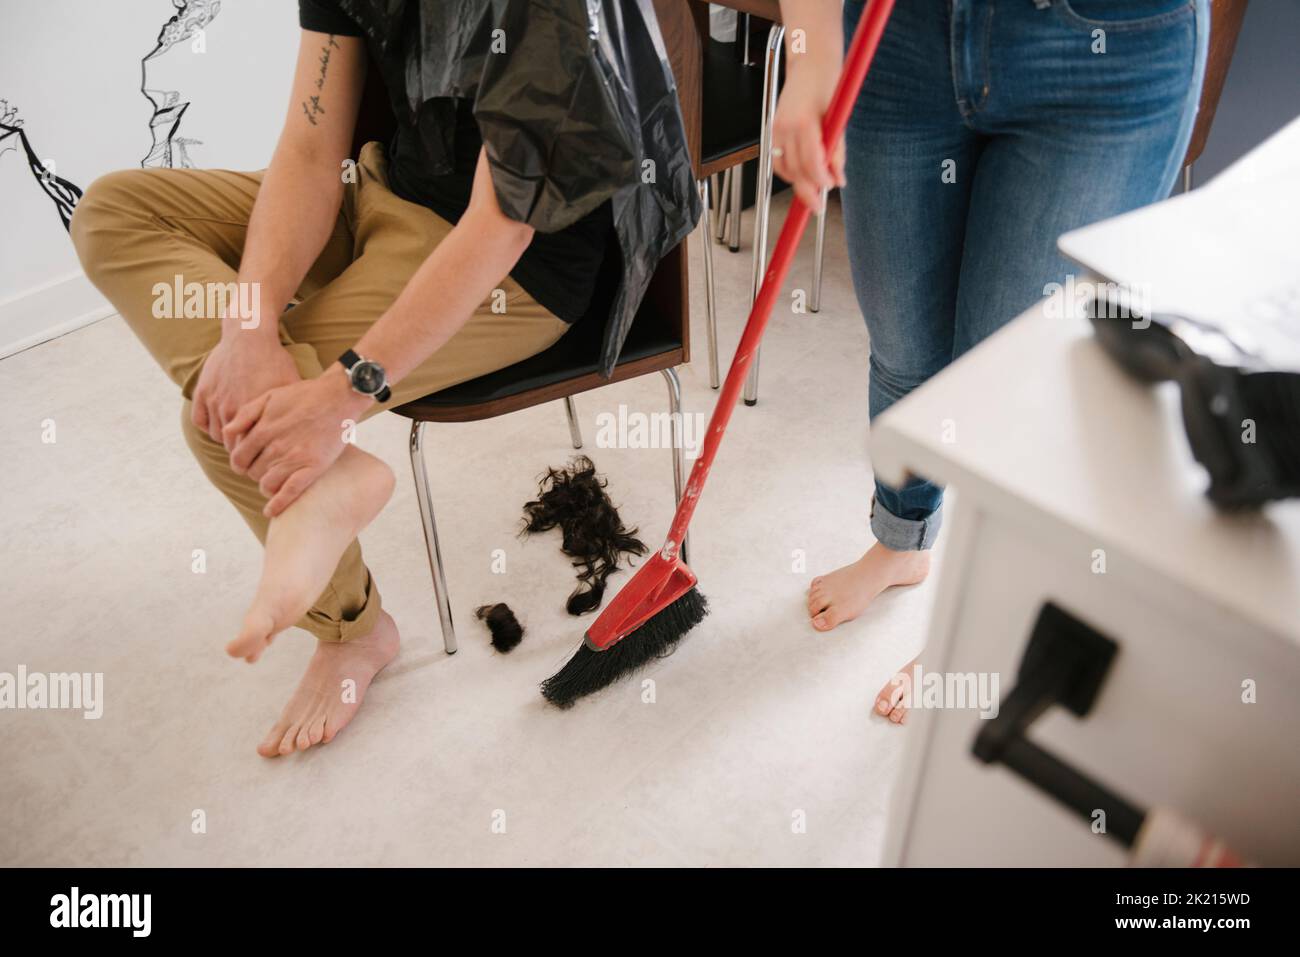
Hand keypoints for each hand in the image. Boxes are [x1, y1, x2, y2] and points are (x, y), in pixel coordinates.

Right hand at [192, 334, 300, 447]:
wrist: (248, 335)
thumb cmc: (274, 360)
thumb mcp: (290, 385)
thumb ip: (294, 411)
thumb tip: (309, 430)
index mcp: (254, 414)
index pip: (252, 449)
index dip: (258, 455)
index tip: (264, 454)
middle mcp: (231, 411)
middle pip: (233, 447)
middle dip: (242, 451)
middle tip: (251, 450)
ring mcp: (214, 401)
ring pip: (216, 435)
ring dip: (226, 438)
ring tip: (239, 436)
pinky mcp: (202, 392)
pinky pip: (199, 420)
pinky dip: (208, 424)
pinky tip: (221, 423)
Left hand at [222, 365, 369, 516]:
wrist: (338, 397)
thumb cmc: (304, 395)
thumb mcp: (269, 396)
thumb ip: (245, 414)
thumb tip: (226, 435)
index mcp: (263, 430)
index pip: (238, 458)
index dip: (239, 462)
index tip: (247, 462)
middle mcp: (276, 447)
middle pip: (252, 473)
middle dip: (253, 472)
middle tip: (262, 469)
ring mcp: (295, 458)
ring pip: (267, 485)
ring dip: (265, 486)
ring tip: (271, 482)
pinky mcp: (313, 467)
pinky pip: (290, 492)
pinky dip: (278, 504)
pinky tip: (271, 511)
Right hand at [771, 70, 846, 210]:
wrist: (810, 63)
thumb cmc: (828, 84)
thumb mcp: (838, 118)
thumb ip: (837, 150)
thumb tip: (838, 177)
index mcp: (804, 123)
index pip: (811, 163)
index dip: (820, 181)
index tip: (830, 188)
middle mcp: (785, 127)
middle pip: (794, 171)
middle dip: (807, 191)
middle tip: (818, 206)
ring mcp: (776, 129)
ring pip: (784, 169)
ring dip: (798, 182)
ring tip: (812, 189)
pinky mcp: (772, 130)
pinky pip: (777, 160)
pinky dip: (788, 171)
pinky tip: (801, 175)